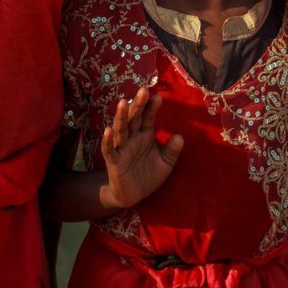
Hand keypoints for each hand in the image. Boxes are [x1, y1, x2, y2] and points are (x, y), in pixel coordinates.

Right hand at [100, 87, 182, 209]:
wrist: (133, 196)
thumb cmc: (148, 176)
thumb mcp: (165, 165)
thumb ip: (172, 152)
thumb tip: (179, 137)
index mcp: (145, 135)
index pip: (147, 117)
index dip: (151, 107)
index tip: (158, 97)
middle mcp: (132, 138)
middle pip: (133, 118)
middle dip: (137, 105)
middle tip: (143, 90)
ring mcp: (122, 149)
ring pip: (120, 129)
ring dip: (121, 116)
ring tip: (123, 103)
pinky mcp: (113, 162)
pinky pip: (110, 150)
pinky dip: (108, 140)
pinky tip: (108, 130)